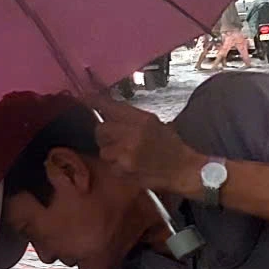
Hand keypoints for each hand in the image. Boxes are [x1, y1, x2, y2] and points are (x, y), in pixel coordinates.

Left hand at [90, 97, 206, 199]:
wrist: (183, 168)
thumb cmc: (171, 145)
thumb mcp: (152, 123)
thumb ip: (130, 117)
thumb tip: (108, 111)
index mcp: (141, 119)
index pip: (110, 106)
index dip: (95, 101)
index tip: (85, 98)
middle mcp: (132, 134)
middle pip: (100, 129)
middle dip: (105, 134)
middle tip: (117, 138)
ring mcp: (126, 153)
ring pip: (103, 150)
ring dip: (111, 152)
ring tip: (127, 154)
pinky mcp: (123, 170)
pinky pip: (110, 165)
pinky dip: (116, 166)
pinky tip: (130, 165)